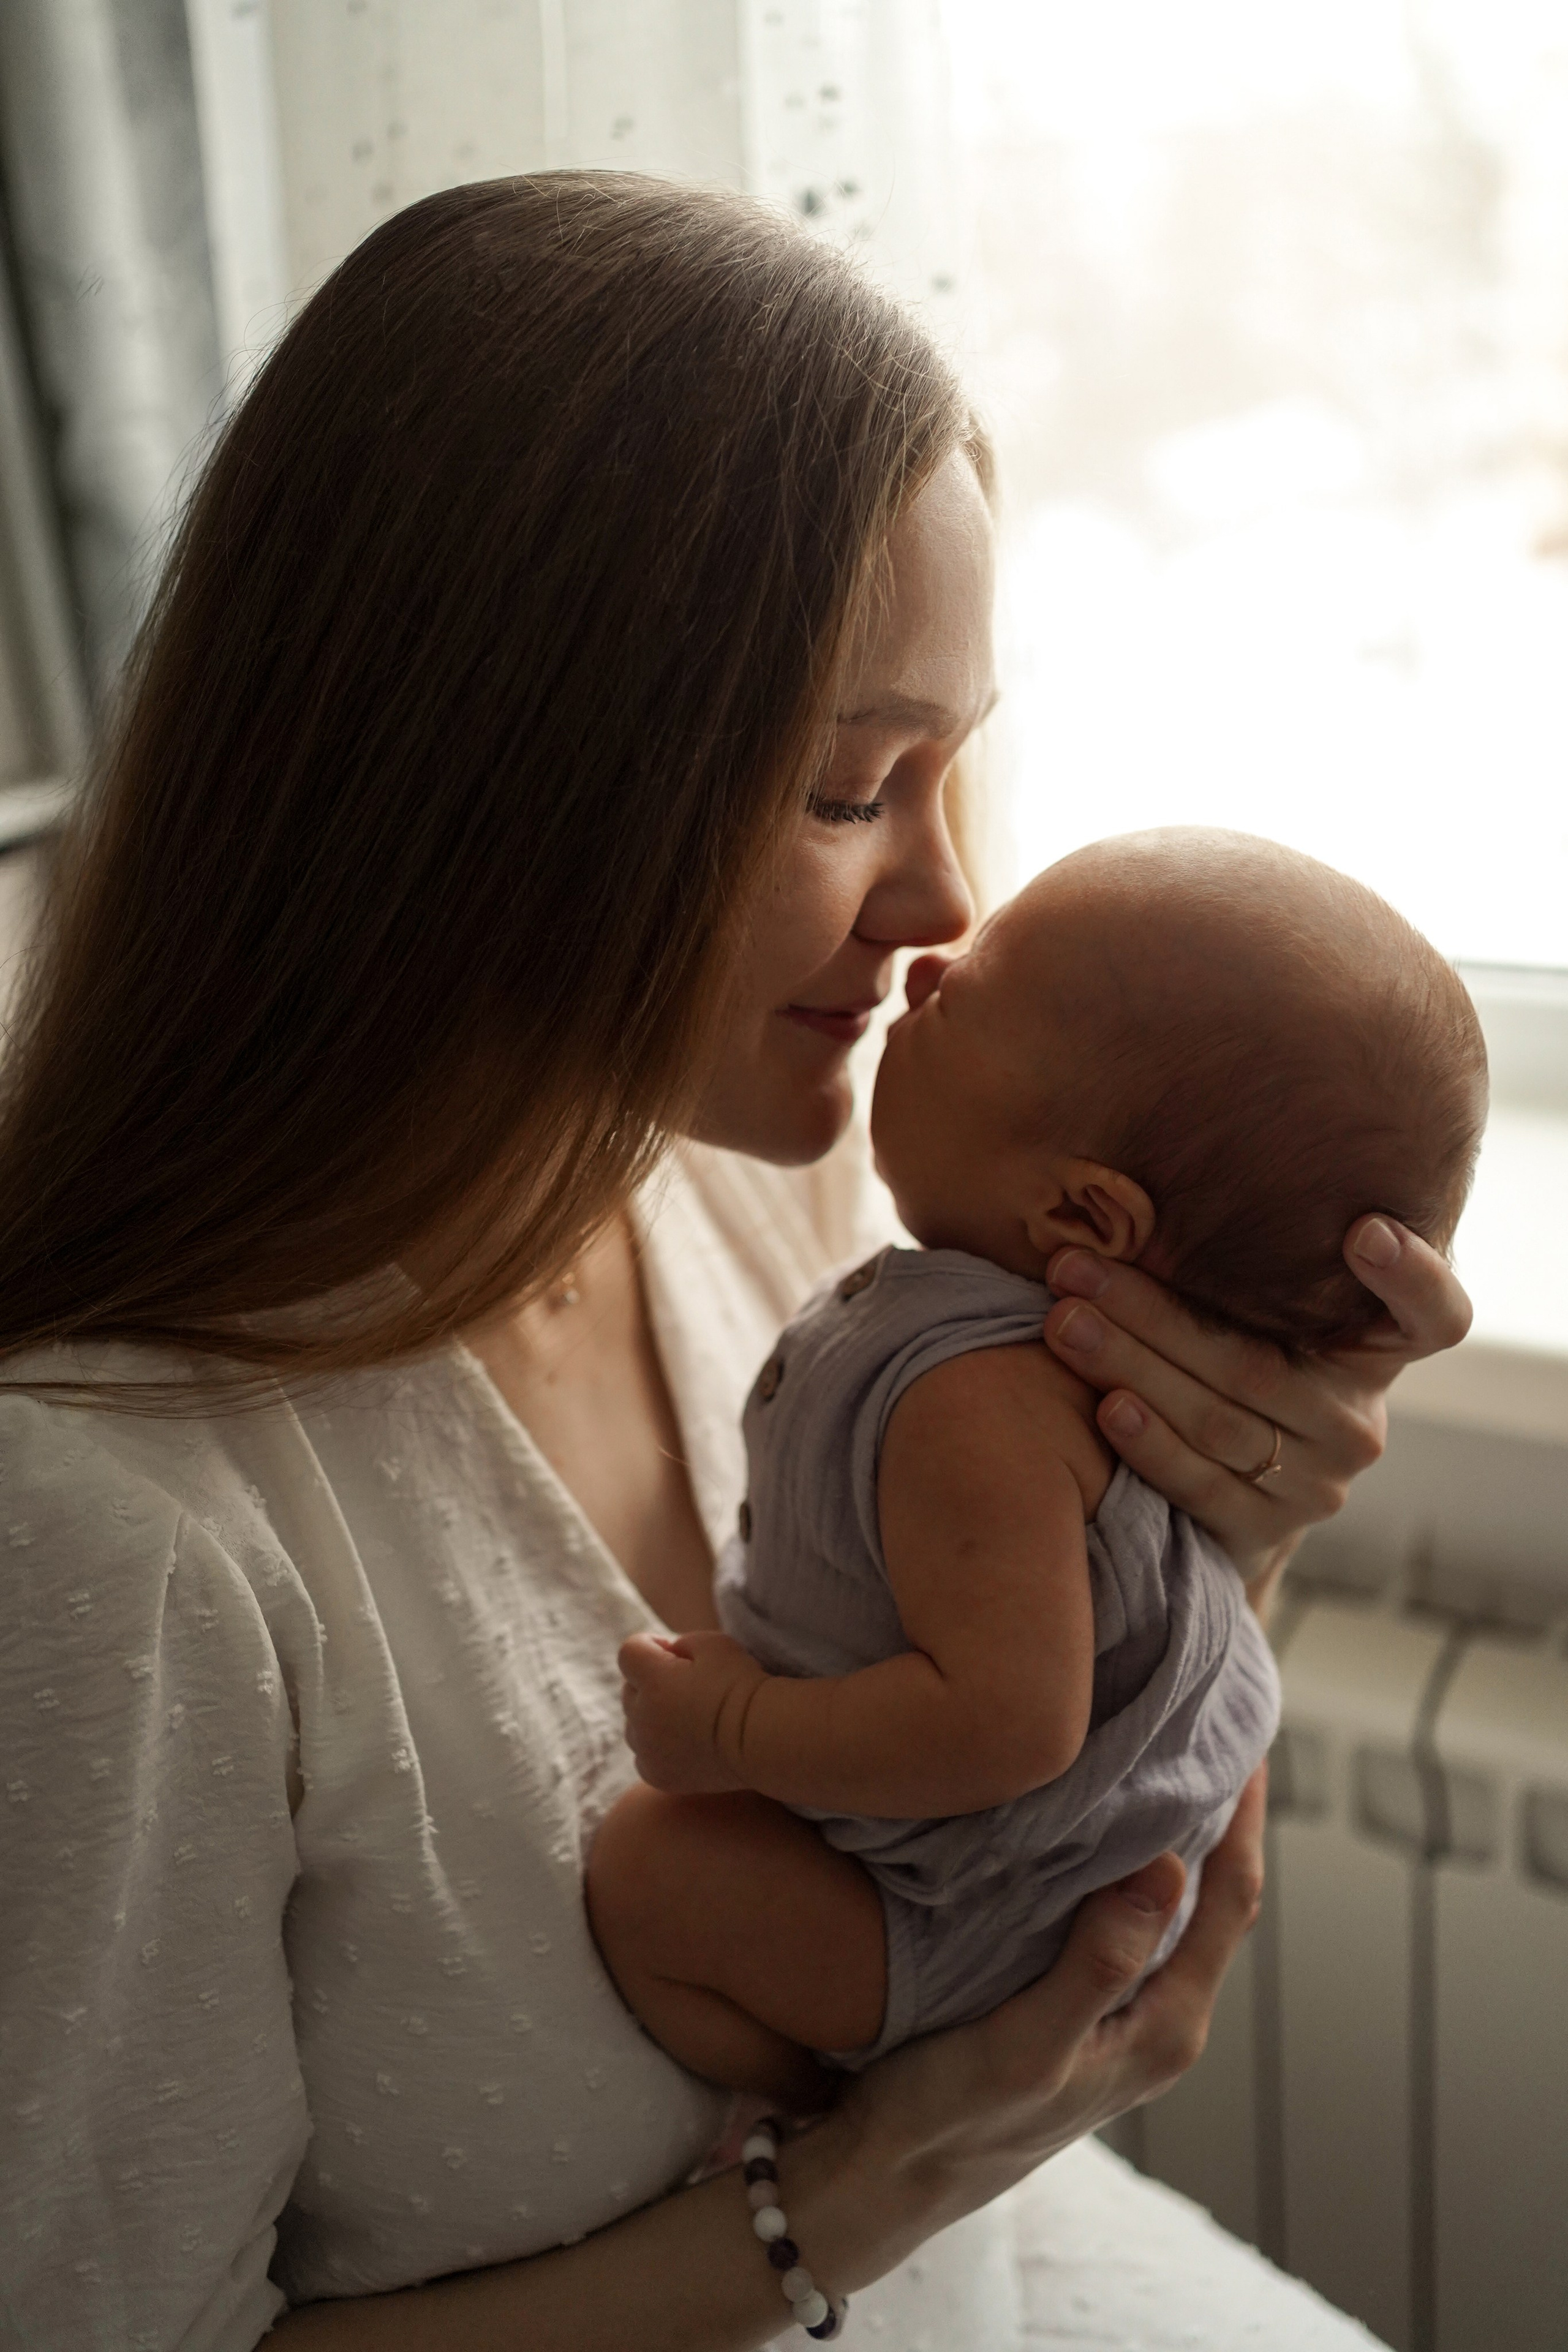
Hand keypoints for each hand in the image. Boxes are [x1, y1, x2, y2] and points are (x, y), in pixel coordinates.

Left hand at [618, 1630, 767, 1794]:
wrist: (765, 1738)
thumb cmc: (742, 1685)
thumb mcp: (715, 1645)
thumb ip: (680, 1643)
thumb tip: (664, 1654)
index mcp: (654, 1682)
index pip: (629, 1653)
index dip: (650, 1646)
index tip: (673, 1652)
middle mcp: (643, 1718)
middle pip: (628, 1689)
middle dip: (649, 1681)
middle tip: (686, 1685)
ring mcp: (648, 1751)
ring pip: (633, 1724)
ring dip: (649, 1715)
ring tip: (685, 1715)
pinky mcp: (657, 1776)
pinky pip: (642, 1755)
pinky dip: (655, 1747)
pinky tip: (683, 1741)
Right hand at [788, 1768, 1268, 2286]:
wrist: (889, 2177)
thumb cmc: (952, 2120)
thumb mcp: (1026, 2043)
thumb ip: (1098, 1965)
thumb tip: (1168, 1868)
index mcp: (1166, 2026)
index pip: (1233, 1898)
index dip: (1246, 1813)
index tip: (1244, 1731)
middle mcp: (1158, 2017)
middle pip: (1214, 1895)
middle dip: (1220, 1810)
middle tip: (1203, 1718)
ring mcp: (1120, 2012)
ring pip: (1170, 1903)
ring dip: (1173, 1830)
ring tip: (1157, 1748)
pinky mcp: (1079, 2004)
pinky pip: (1124, 1916)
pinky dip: (1123, 1860)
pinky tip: (1092, 1820)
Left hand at [1039, 1216, 1471, 1579]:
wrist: (1228, 1491)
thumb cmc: (1233, 1358)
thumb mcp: (1256, 1311)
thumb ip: (1240, 1264)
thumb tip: (1142, 1178)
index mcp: (1375, 1350)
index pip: (1433, 1316)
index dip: (1411, 1277)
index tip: (1365, 1230)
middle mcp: (1358, 1419)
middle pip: (1257, 1364)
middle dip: (1151, 1311)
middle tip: (1074, 1266)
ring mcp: (1317, 1482)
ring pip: (1220, 1419)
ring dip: (1130, 1365)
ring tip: (1064, 1324)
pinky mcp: (1267, 1529)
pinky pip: (1203, 1482)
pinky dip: (1150, 1443)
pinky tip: (1105, 1405)